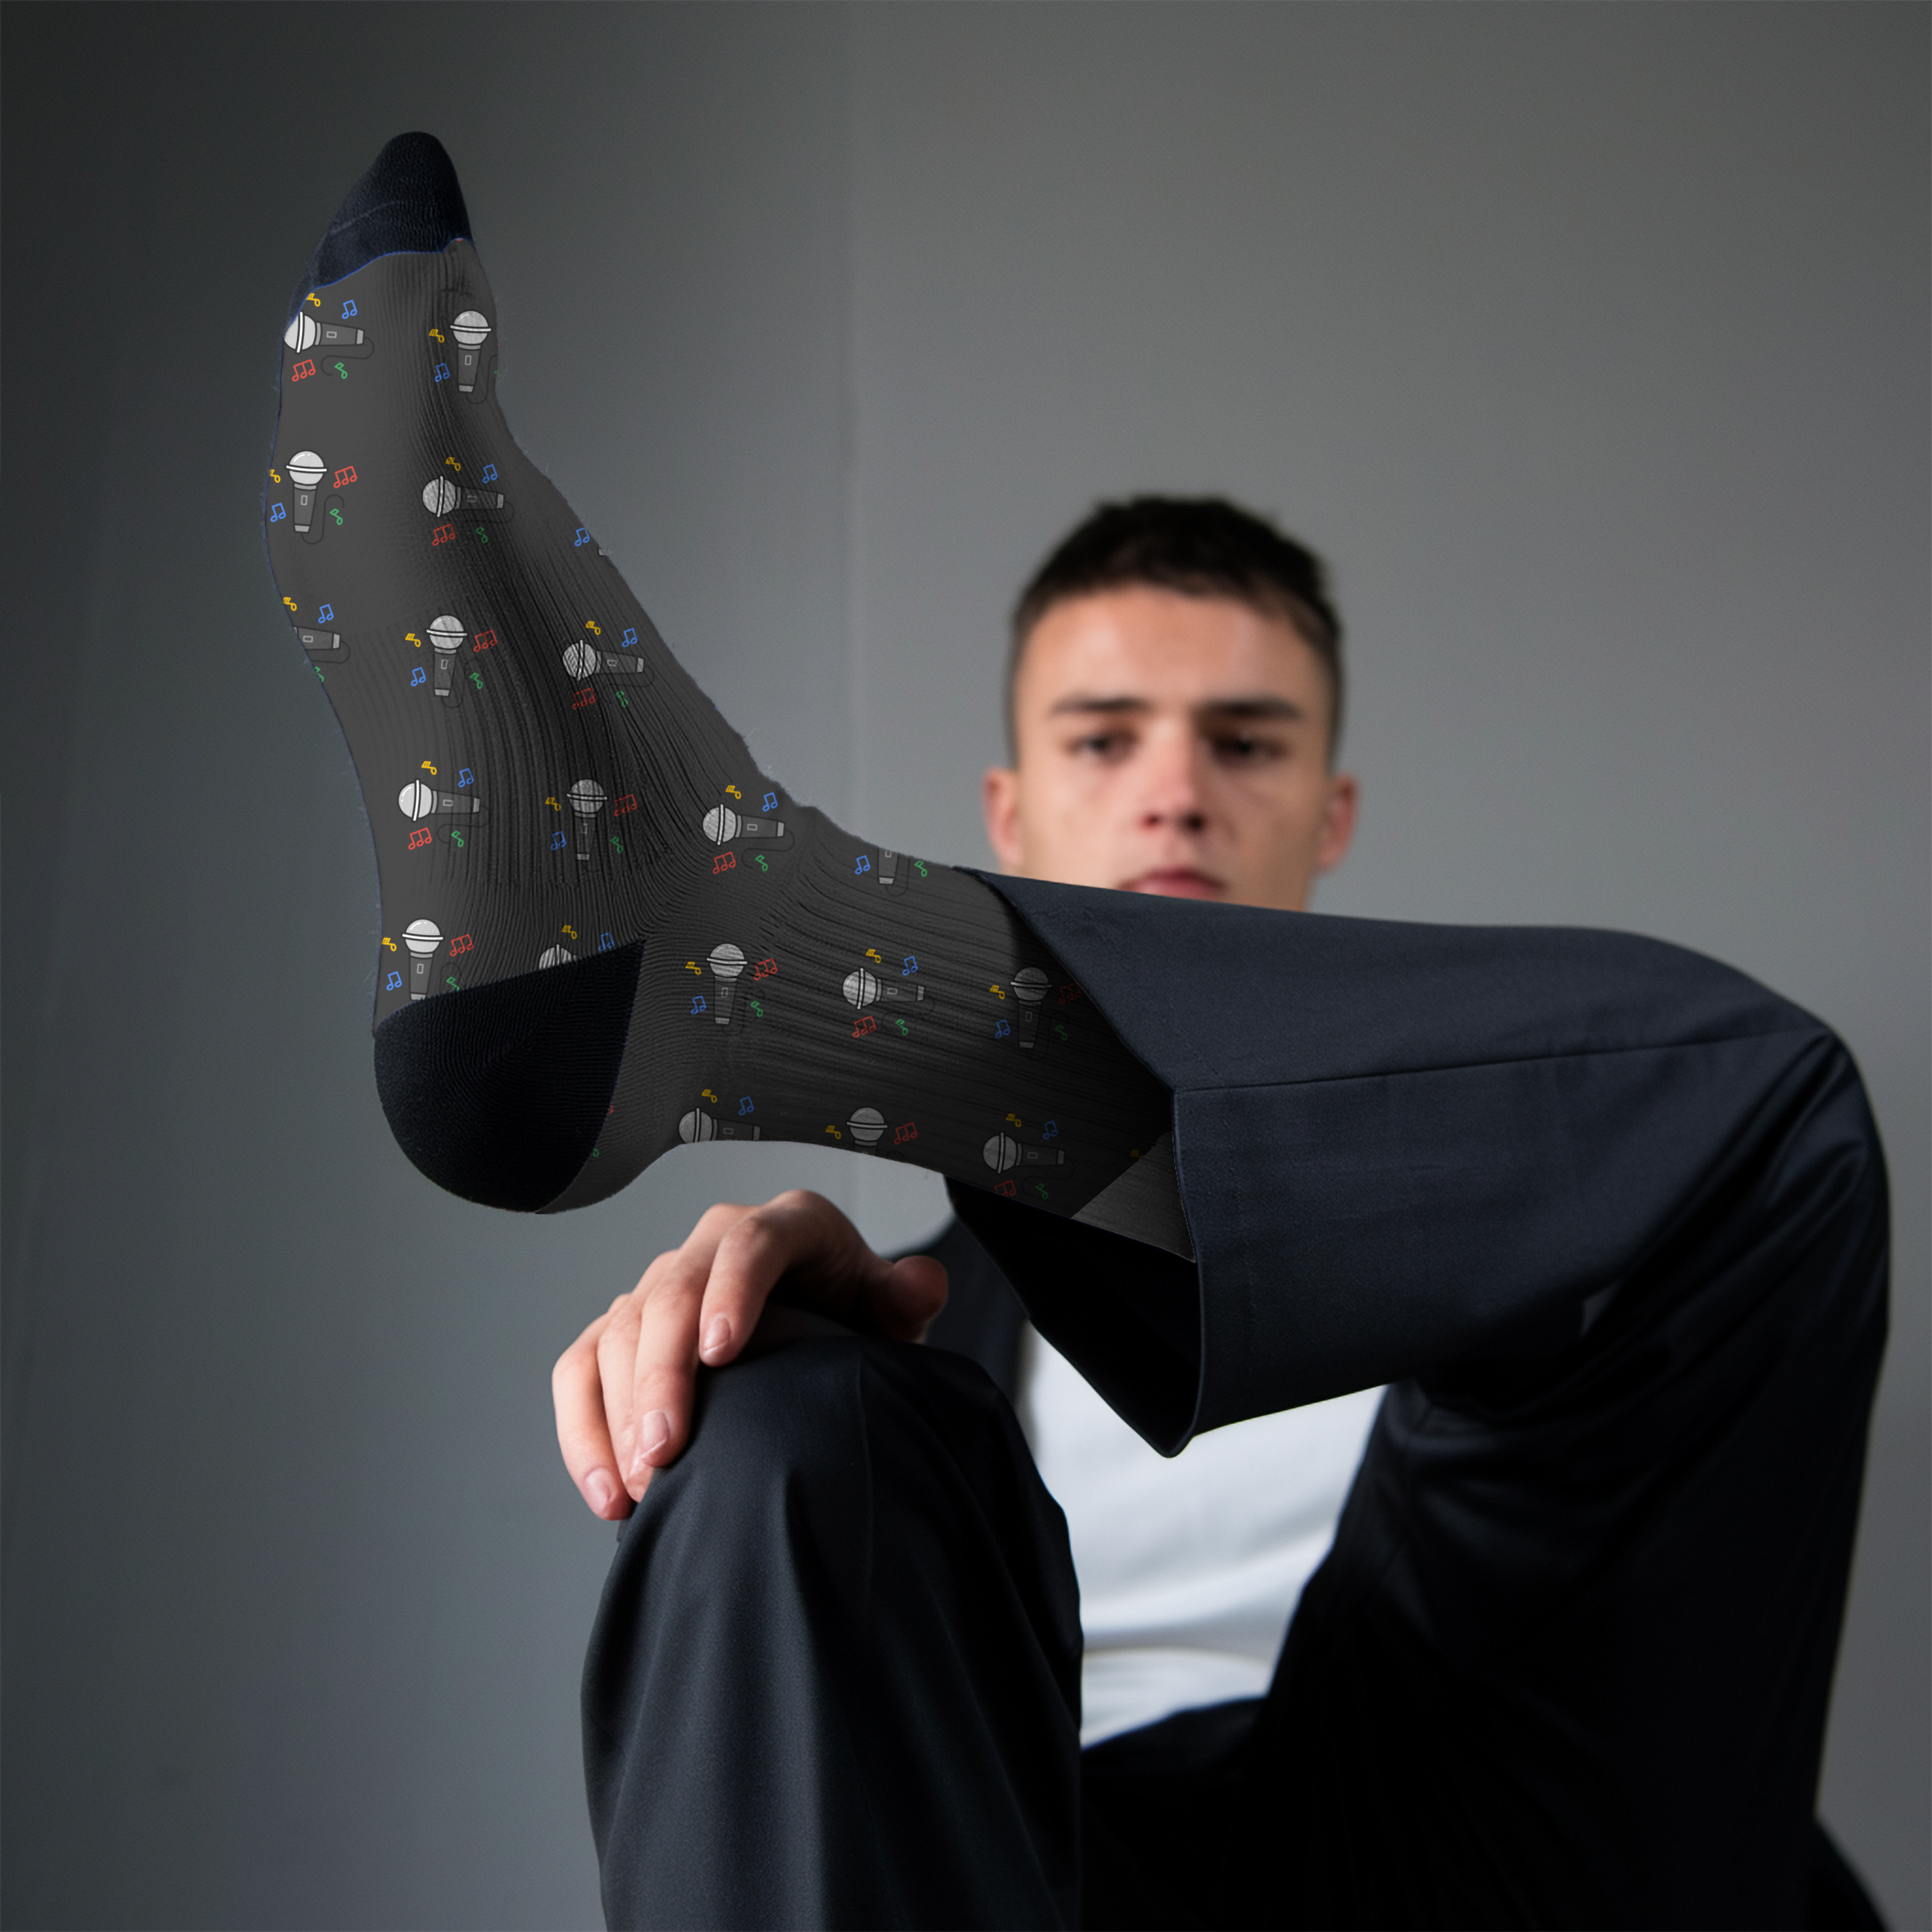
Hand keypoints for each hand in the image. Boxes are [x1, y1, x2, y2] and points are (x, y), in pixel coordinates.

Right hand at [552, 1189, 948, 1518]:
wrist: (824, 1338)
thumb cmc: (856, 1321)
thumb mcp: (890, 1311)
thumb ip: (906, 1299)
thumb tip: (921, 1283)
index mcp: (788, 1226)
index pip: (751, 1245)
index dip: (732, 1291)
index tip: (721, 1353)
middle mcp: (715, 1244)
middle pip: (671, 1291)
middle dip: (660, 1373)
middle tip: (666, 1451)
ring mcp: (663, 1285)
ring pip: (617, 1331)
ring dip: (619, 1411)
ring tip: (642, 1484)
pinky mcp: (623, 1332)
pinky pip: (581, 1369)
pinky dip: (583, 1428)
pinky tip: (608, 1491)